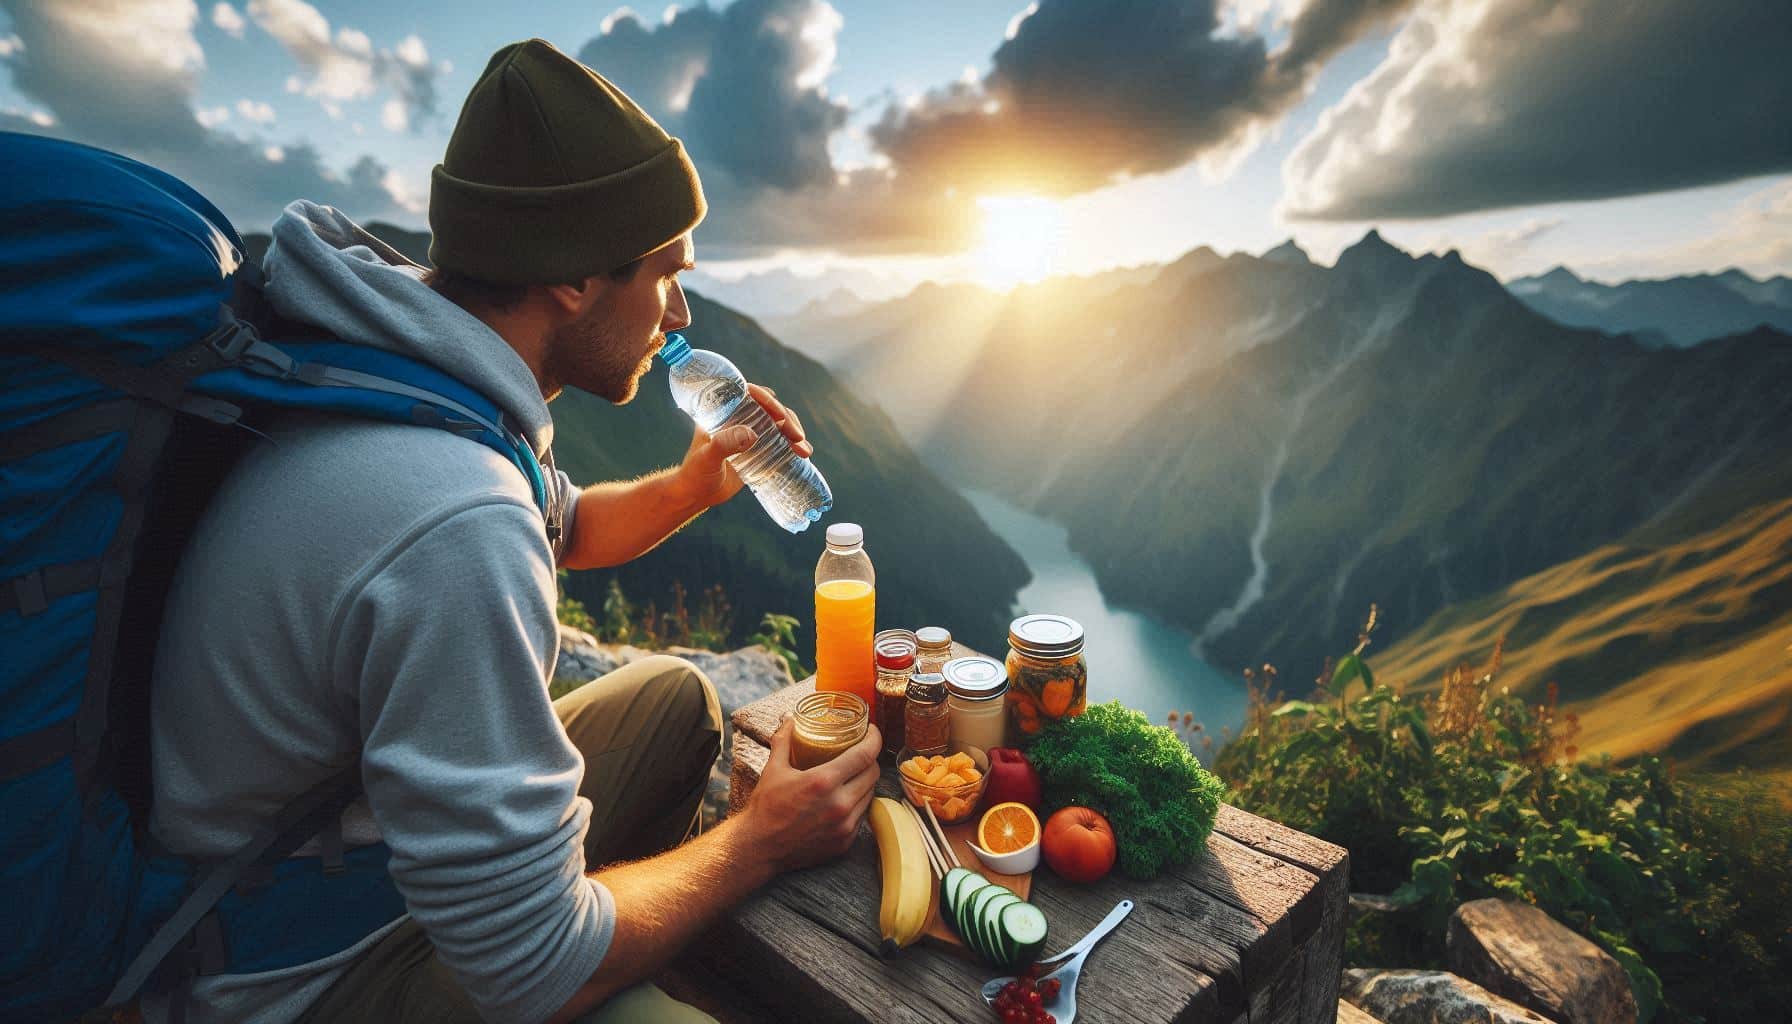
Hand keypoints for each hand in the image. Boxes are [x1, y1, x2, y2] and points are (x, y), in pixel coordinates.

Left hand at [673, 383, 813, 508]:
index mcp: (723, 411)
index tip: (779, 415)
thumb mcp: (707, 458)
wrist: (696, 495)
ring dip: (794, 433)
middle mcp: (739, 418)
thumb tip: (752, 434)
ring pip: (779, 425)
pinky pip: (781, 441)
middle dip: (788, 420)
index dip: (767, 400)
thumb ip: (724, 444)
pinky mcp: (759, 450)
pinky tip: (804, 454)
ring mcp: (751, 434)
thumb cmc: (695, 474)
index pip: (749, 395)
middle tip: (797, 437)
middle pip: (770, 409)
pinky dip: (794, 446)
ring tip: (804, 450)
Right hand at [739, 716, 881, 873]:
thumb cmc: (766, 807)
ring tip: (854, 773)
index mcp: (823, 782)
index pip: (865, 754)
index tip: (871, 731)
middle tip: (860, 751)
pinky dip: (858, 803)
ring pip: (870, 795)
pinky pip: (862, 815)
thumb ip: (784, 740)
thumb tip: (790, 719)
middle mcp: (839, 805)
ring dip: (865, 781)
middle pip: (873, 773)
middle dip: (870, 758)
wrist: (759, 847)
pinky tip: (846, 797)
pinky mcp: (845, 842)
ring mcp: (844, 826)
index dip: (874, 738)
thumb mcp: (773, 768)